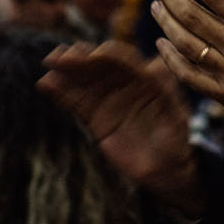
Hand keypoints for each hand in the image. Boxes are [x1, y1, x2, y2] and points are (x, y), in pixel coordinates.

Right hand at [40, 41, 202, 216]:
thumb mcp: (176, 114)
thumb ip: (165, 91)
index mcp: (146, 78)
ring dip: (66, 73)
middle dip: (80, 59)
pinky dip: (61, 93)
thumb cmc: (178, 139)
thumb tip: (157, 63)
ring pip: (84, 82)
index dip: (106, 55)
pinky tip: (45, 84)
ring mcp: (109, 100)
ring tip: (48, 66)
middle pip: (99, 66)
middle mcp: (125, 84)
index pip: (123, 60)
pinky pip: (77, 103)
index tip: (91, 55)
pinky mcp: (97, 119)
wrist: (169, 169)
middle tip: (60, 57)